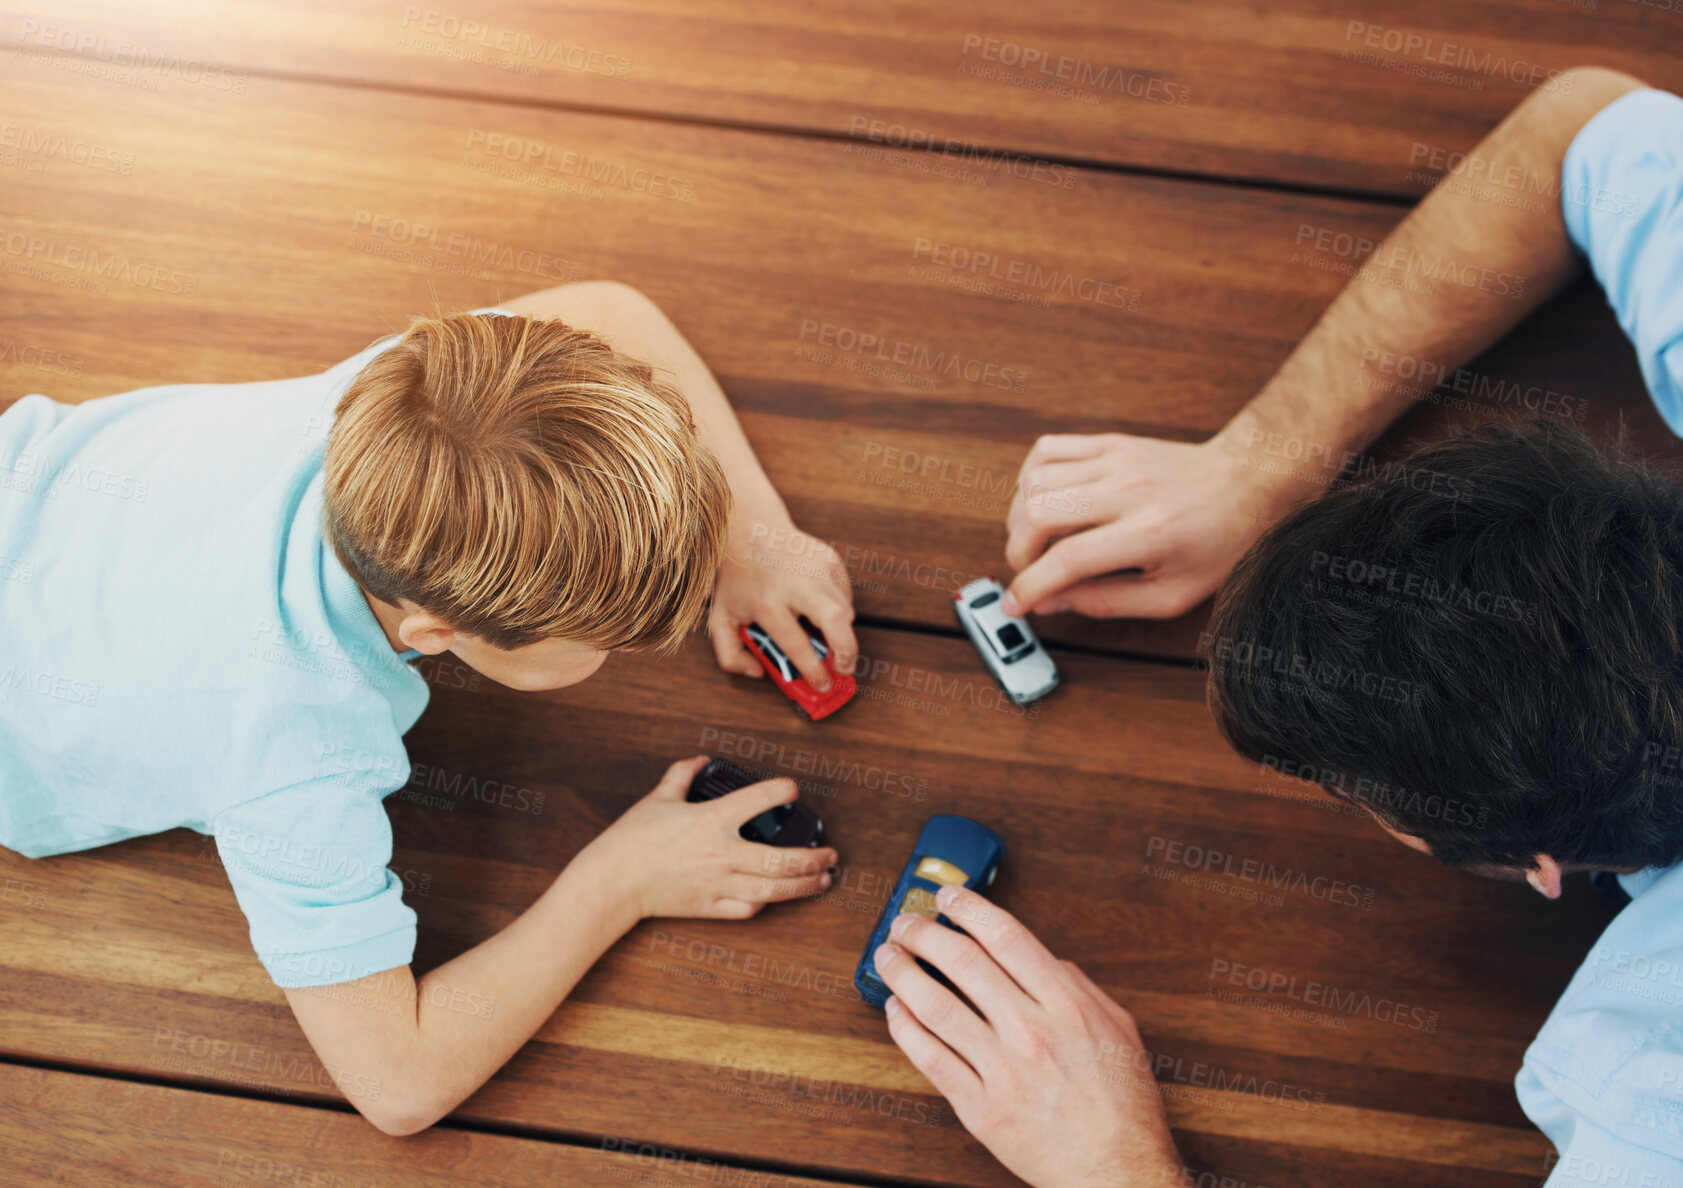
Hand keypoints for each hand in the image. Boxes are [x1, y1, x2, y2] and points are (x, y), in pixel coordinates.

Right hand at [589, 756, 837, 920]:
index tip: (794, 789)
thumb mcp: (657, 798)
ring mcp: (718, 884)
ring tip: (823, 879)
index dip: (782, 791)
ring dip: (804, 885)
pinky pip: (747, 910)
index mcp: (711, 820)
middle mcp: (722, 853)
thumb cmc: (631, 839)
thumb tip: (698, 760)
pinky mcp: (709, 908)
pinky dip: (766, 904)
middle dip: (813, 857)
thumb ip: (681, 775)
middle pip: (780, 859)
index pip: (758, 800)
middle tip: (831, 853)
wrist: (612, 882)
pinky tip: (777, 898)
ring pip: (773, 889)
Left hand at [710, 509, 856, 690]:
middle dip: (847, 652)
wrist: (751, 530)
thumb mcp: (720, 618)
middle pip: (836, 622)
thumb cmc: (737, 581)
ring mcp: (817, 569)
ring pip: (846, 611)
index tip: (821, 684)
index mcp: (766, 603)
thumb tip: (758, 673)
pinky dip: (840, 609)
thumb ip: (730, 655)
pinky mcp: (831, 560)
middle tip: (845, 669)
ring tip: (828, 639)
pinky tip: (820, 609)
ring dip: (842, 633)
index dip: (813, 670)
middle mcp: (796, 585)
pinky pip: (846, 595)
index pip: (796, 644)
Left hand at [877, 886, 1180, 1187]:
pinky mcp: (980, 1110)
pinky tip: (896, 1009)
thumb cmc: (1123, 1106)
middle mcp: (1032, 1032)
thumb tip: (1042, 957)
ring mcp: (1003, 1071)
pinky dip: (906, 1028)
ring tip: (888, 956)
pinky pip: (931, 1059)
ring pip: (936, 1007)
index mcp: (1067, 1006)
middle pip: (963, 964)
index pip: (1006, 938)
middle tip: (906, 921)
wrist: (1118, 1174)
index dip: (970, 909)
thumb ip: (1078, 985)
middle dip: (925, 934)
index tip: (947, 897)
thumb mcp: (1119, 1028)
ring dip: (903, 974)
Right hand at [1002, 431, 1299, 619]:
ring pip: (1034, 481)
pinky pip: (1046, 450)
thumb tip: (1051, 602)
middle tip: (1030, 571)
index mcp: (1148, 534)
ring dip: (1019, 517)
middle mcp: (1128, 490)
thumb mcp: (1173, 595)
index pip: (1067, 560)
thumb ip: (1106, 602)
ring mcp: (1117, 460)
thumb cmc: (1218, 541)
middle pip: (1037, 513)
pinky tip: (1043, 501)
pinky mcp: (1110, 442)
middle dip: (1018, 551)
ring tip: (1036, 540)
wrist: (1248, 481)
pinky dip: (1029, 479)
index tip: (1016, 603)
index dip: (1029, 587)